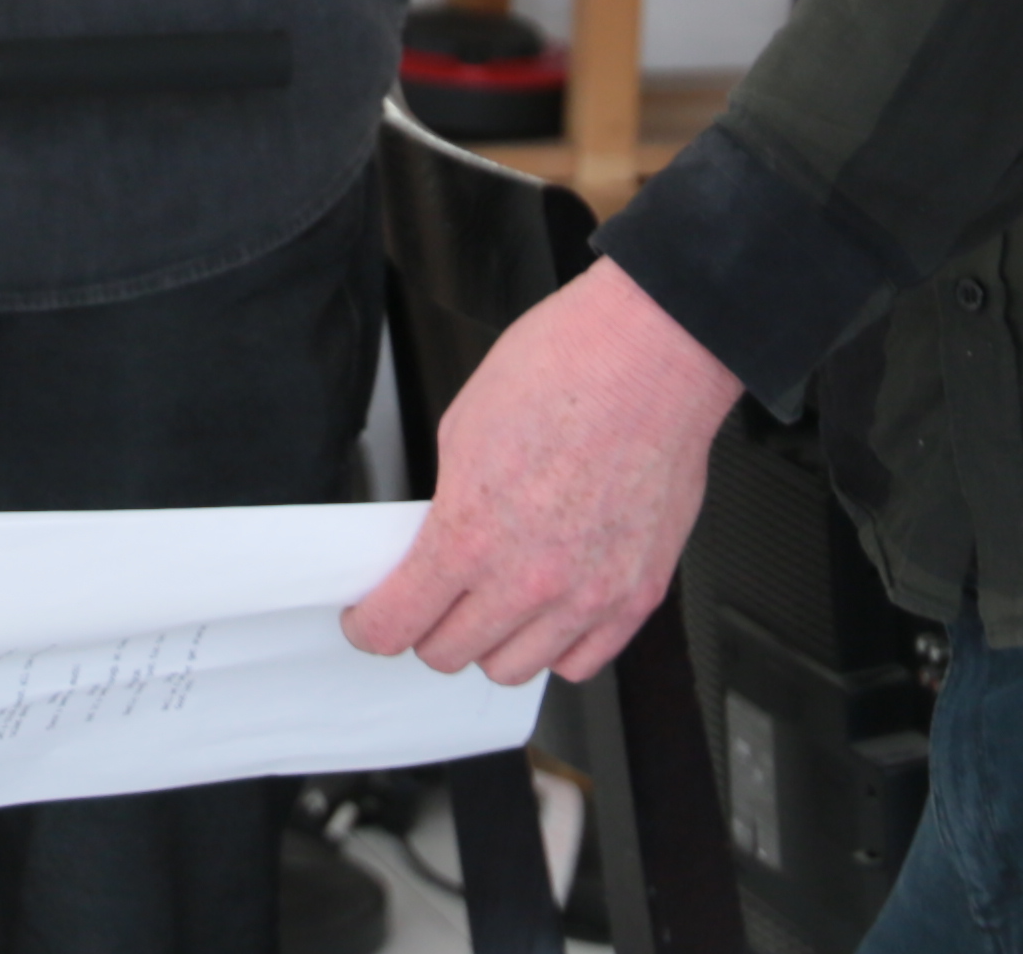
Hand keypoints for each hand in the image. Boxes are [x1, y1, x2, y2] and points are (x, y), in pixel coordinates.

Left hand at [344, 260, 741, 685]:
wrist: (651, 353)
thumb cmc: (565, 369)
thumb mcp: (463, 428)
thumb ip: (446, 506)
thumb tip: (436, 545)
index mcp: (471, 533)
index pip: (397, 625)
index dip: (371, 625)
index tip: (372, 619)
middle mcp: (530, 578)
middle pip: (449, 654)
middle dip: (428, 629)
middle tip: (433, 601)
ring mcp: (589, 594)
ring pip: (513, 668)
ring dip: (492, 642)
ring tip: (495, 603)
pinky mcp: (638, 594)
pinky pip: (582, 661)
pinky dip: (558, 645)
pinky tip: (551, 610)